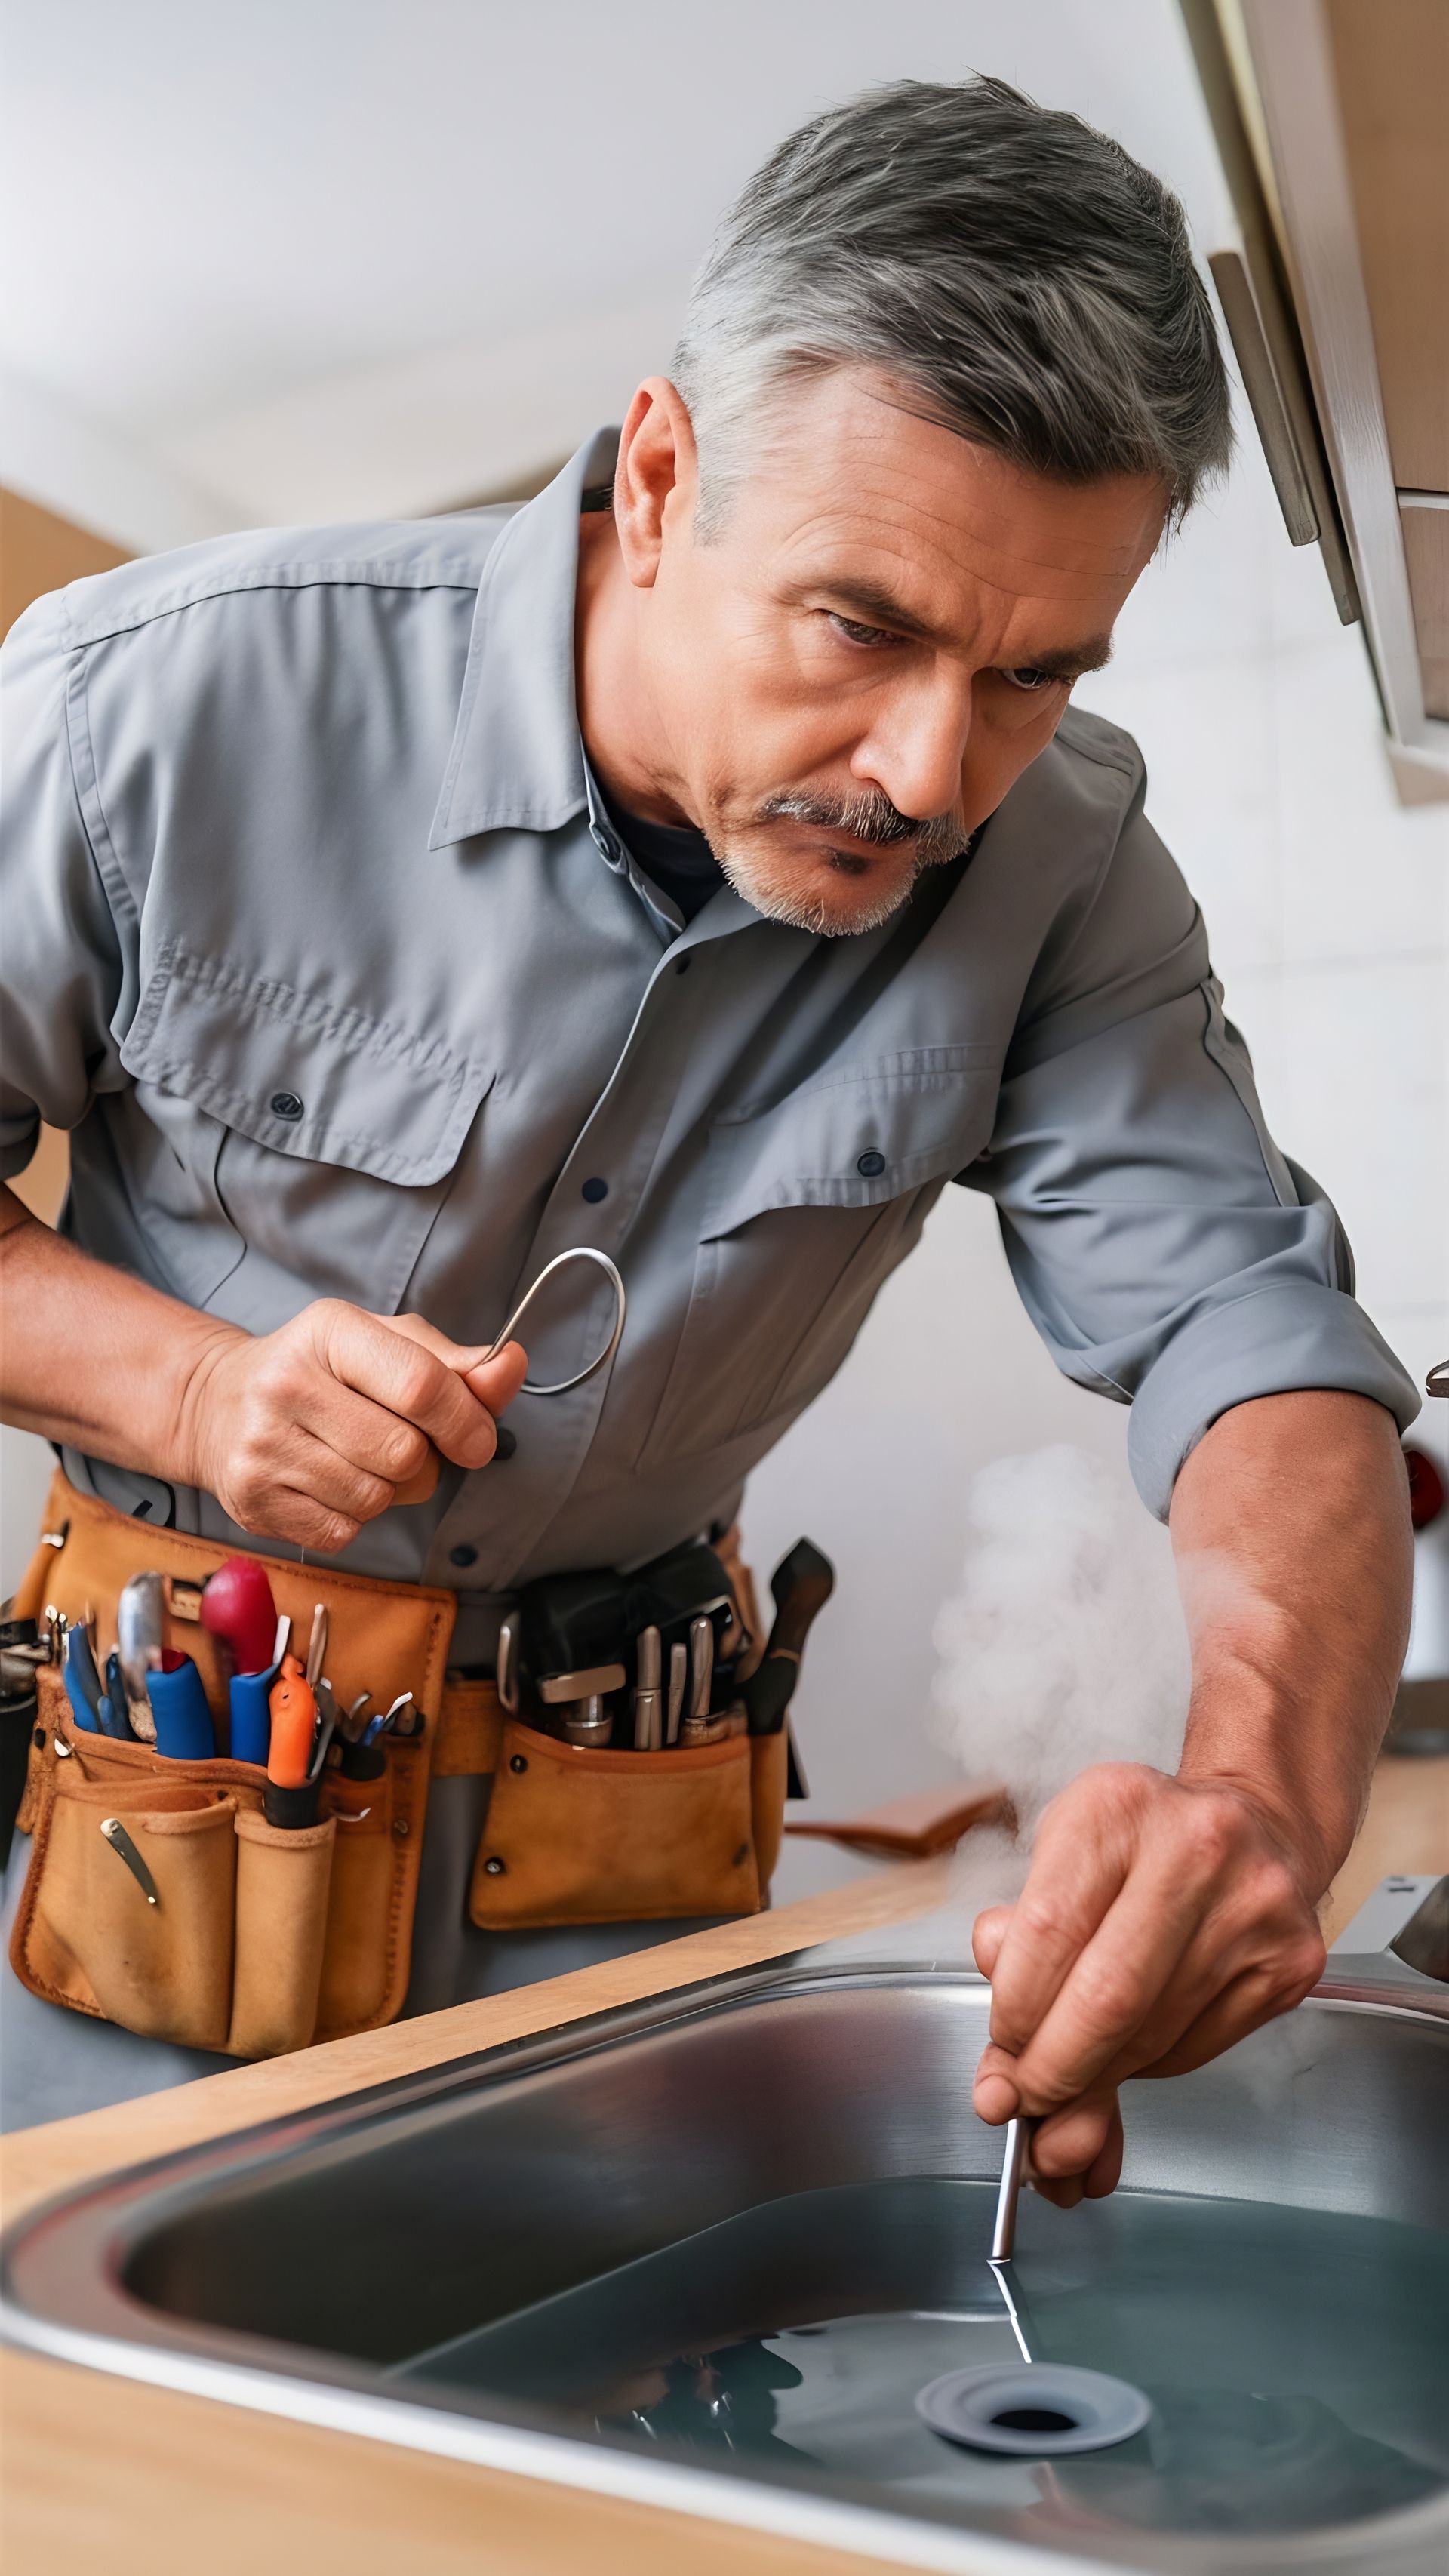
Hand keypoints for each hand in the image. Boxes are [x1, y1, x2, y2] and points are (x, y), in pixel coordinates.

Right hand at [176, 1300, 526, 1550]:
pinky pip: (344, 1530)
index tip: (477, 1440)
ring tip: (360, 1461)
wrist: (217, 1406)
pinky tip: (330, 1483)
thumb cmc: (322, 1372)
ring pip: (377, 1498)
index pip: (421, 1385)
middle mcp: (287, 1384)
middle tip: (400, 1445)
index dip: (465, 1421)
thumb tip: (511, 1364)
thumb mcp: (385, 1346)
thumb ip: (455, 1363)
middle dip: (424, 1461)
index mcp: (331, 1332)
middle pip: (405, 1454)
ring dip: (389, 1491)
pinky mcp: (253, 1500)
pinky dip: (353, 1516)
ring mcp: (263, 1446)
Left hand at [970, 1762, 1326, 2204]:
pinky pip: (1198, 2048)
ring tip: (1070, 2081)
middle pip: (1109, 1999)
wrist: (1255, 1824)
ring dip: (1099, 2077)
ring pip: (1154, 2036)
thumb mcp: (1061, 1854)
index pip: (1048, 1933)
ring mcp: (1253, 1907)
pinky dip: (1149, 2068)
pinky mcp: (1291, 1961)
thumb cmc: (1142, 1843)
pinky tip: (1129, 2051)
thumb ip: (1019, 1940)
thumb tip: (1006, 2053)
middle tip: (1027, 2096)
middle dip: (1055, 2069)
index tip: (1001, 2050)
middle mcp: (1195, 1849)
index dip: (1014, 2012)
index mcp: (1117, 1808)